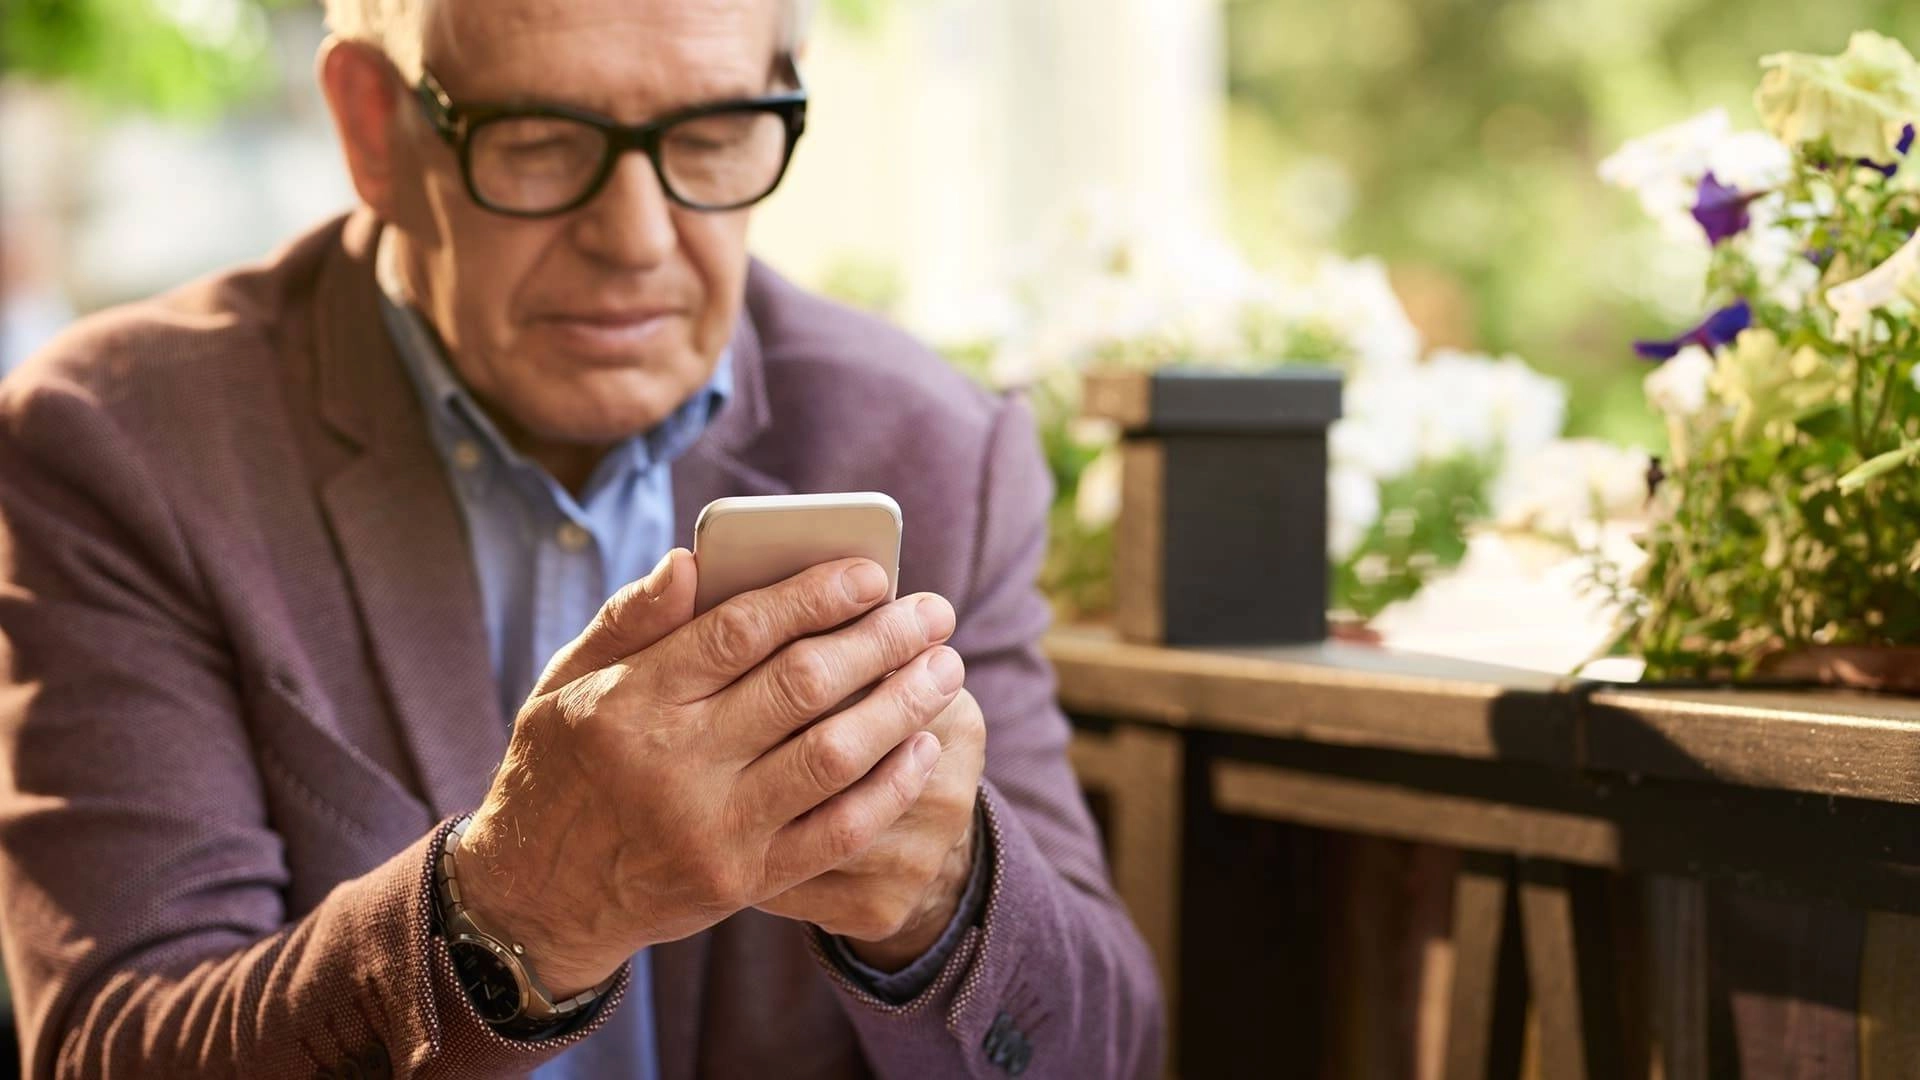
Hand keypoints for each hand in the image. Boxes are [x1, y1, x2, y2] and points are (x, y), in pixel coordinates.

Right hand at [452, 549, 965, 994]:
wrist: (537, 899)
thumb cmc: (561, 769)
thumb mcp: (564, 684)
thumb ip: (628, 620)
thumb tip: (691, 560)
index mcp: (631, 700)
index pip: (741, 630)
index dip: (816, 595)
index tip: (874, 573)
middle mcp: (675, 763)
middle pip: (802, 687)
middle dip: (881, 641)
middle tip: (934, 611)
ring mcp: (713, 828)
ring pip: (833, 756)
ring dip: (902, 706)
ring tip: (946, 670)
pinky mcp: (742, 880)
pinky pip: (837, 832)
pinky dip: (889, 787)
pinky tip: (921, 747)